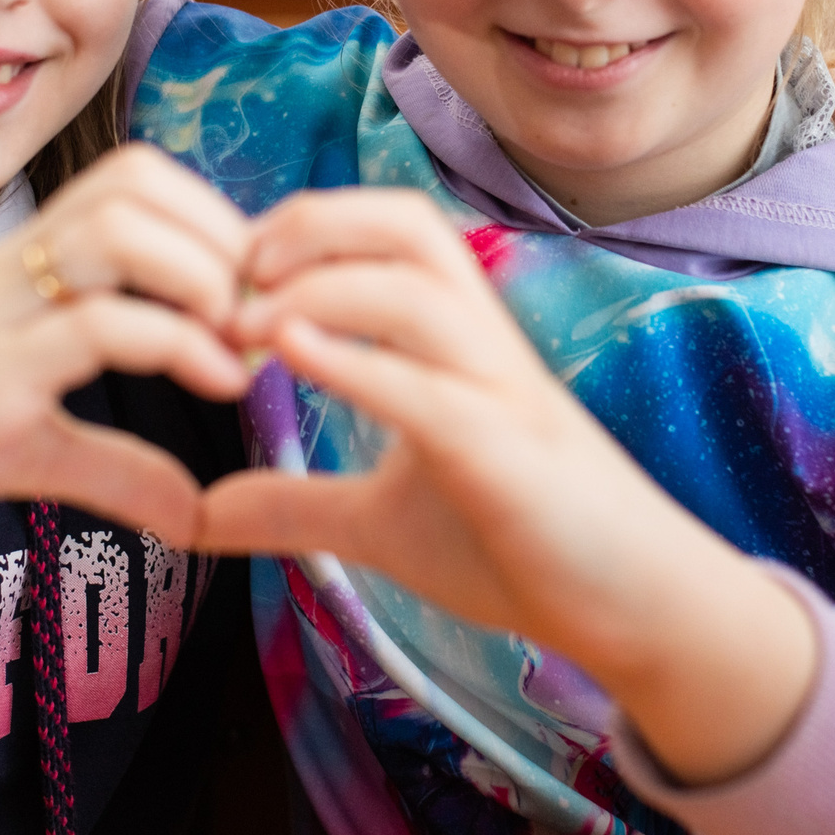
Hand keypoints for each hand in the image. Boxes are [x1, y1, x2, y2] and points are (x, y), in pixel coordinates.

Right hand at [0, 145, 252, 545]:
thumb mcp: (28, 451)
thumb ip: (116, 468)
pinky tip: (215, 382)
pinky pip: (91, 325)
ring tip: (240, 345)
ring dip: (202, 276)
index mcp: (26, 267)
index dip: (213, 219)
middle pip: (135, 184)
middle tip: (262, 319)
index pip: (135, 181)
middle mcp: (13, 271)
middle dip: (223, 239)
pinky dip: (173, 341)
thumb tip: (196, 514)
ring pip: (117, 231)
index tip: (254, 297)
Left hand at [198, 188, 815, 785]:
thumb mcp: (381, 525)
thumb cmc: (522, 549)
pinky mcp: (508, 458)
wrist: (638, 609)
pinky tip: (293, 354)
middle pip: (406, 227)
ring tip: (244, 323)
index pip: (388, 231)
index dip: (305, 226)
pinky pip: (430, 390)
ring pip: (417, 292)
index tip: (230, 268)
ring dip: (320, 288)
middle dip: (313, 225)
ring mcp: (501, 396)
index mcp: (456, 344)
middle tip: (234, 272)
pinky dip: (357, 363)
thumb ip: (296, 507)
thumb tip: (197, 515)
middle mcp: (484, 347)